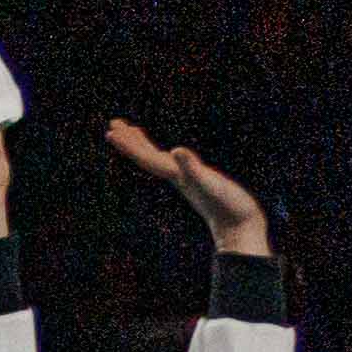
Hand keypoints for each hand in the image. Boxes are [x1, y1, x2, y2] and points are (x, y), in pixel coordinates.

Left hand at [104, 117, 270, 259]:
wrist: (240, 228)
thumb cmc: (227, 206)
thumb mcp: (209, 183)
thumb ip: (192, 168)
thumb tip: (176, 150)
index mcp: (175, 175)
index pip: (146, 157)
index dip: (129, 145)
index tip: (111, 131)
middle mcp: (177, 177)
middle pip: (147, 157)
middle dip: (131, 141)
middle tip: (113, 123)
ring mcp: (187, 181)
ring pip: (160, 160)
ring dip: (145, 146)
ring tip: (133, 131)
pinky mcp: (200, 183)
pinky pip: (177, 166)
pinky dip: (170, 156)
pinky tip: (172, 154)